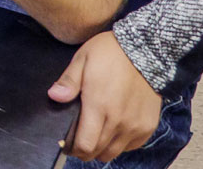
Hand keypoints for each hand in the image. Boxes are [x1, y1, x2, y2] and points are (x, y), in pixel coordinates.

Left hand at [49, 31, 163, 162]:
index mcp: (99, 106)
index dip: (73, 149)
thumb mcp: (83, 59)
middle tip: (81, 137)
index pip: (85, 146)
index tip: (67, 143)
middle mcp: (119, 121)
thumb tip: (54, 97)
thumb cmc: (111, 53)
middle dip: (85, 149)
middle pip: (98, 153)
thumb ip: (68, 81)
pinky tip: (114, 128)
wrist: (147, 50)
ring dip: (102, 148)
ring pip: (114, 153)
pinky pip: (130, 146)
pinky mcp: (148, 126)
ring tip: (97, 134)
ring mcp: (135, 125)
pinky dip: (120, 143)